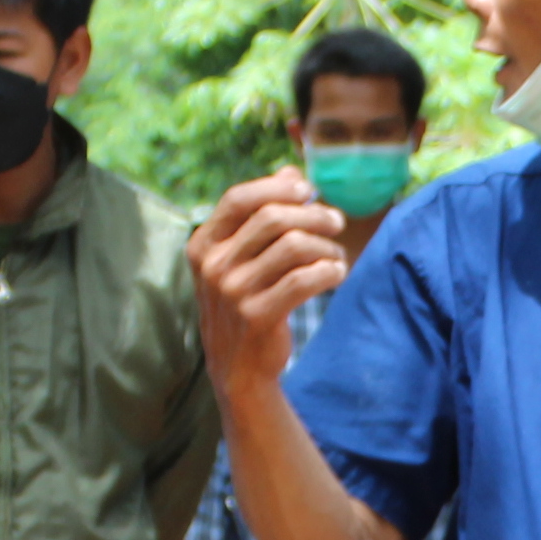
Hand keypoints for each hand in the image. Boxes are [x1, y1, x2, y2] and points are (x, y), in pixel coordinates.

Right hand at [195, 172, 348, 382]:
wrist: (237, 368)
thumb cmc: (244, 302)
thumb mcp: (240, 257)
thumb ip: (261, 213)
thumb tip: (291, 172)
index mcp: (203, 246)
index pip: (238, 199)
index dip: (275, 187)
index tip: (306, 188)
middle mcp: (213, 266)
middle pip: (273, 218)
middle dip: (313, 215)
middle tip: (336, 222)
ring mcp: (233, 292)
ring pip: (294, 247)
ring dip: (325, 246)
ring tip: (337, 255)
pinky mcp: (258, 316)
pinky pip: (304, 279)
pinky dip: (329, 271)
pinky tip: (336, 273)